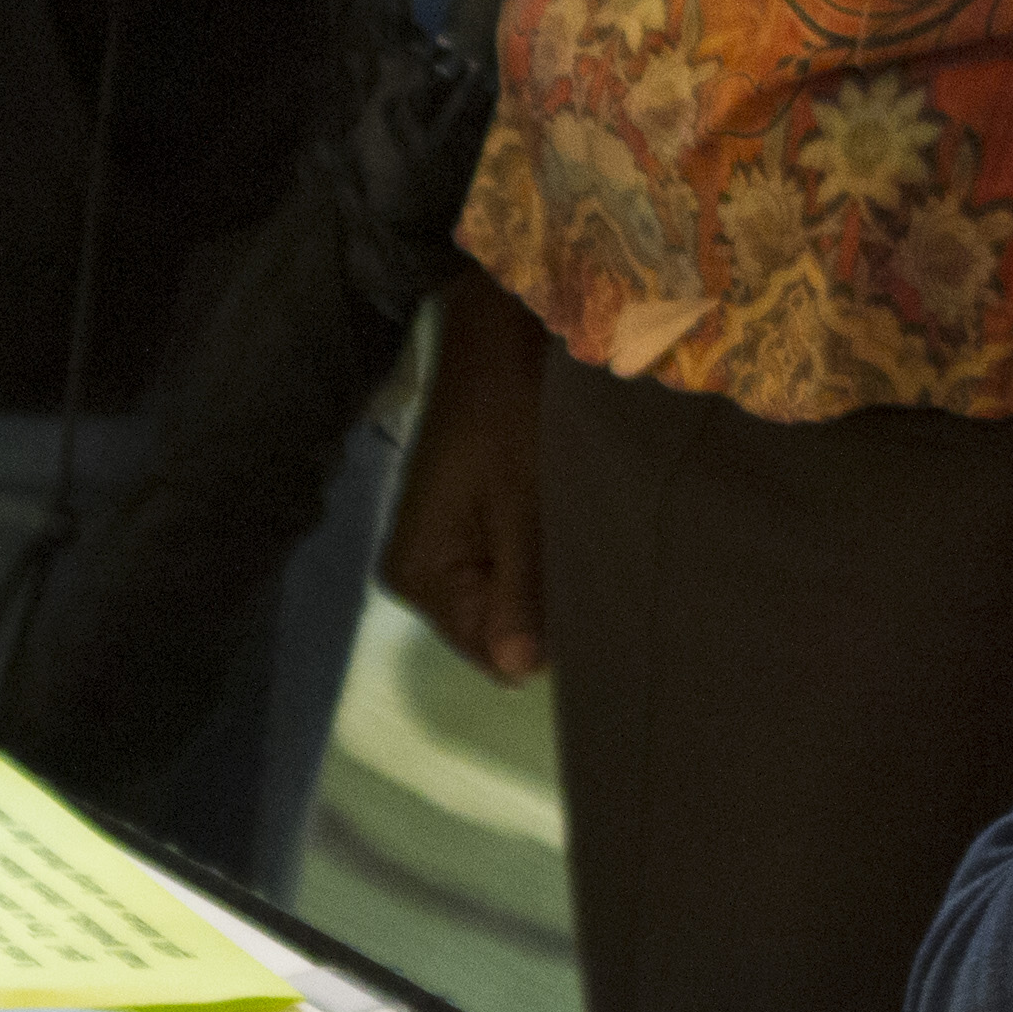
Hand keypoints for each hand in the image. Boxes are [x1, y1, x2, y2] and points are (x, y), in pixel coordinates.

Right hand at [383, 273, 551, 680]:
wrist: (498, 339)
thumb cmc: (509, 415)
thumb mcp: (521, 505)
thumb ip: (519, 590)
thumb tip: (518, 672)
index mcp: (419, 575)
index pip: (488, 648)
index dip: (541, 637)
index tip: (591, 607)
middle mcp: (418, 575)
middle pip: (496, 628)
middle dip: (544, 610)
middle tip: (594, 572)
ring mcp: (440, 552)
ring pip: (507, 601)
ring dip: (544, 583)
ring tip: (581, 547)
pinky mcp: (463, 529)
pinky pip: (506, 571)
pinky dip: (537, 559)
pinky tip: (565, 533)